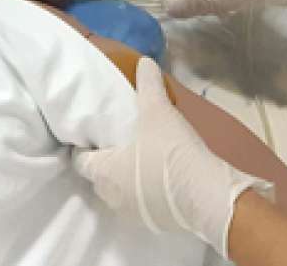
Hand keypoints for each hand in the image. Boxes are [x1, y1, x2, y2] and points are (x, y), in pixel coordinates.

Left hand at [74, 58, 269, 256]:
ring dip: (126, 178)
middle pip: (99, 177)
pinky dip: (146, 192)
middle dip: (106, 161)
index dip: (84, 146)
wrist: (207, 196)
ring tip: (142, 155)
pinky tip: (162, 175)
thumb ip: (148, 85)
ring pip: (120, 193)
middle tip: (120, 139)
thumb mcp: (158, 111)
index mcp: (104, 172)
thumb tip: (144, 62)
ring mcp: (133, 214)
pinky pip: (142, 204)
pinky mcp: (156, 223)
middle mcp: (112, 197)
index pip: (80, 160)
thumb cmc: (170, 152)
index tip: (94, 132)